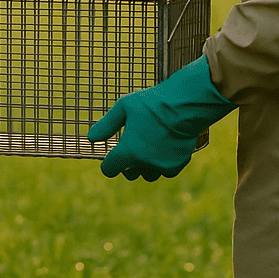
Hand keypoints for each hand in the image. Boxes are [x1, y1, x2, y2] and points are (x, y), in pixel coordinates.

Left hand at [89, 57, 235, 180]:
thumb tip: (92, 138)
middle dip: (128, 165)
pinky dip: (163, 164)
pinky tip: (164, 148)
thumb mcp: (124, 107)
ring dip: (146, 167)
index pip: (109, 169)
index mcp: (128, 151)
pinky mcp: (179, 164)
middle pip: (130, 175)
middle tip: (132, 149)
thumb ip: (106, 124)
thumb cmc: (153, 102)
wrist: (187, 104)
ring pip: (149, 175)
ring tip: (149, 148)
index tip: (112, 155)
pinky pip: (166, 171)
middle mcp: (145, 163)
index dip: (108, 163)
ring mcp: (163, 165)